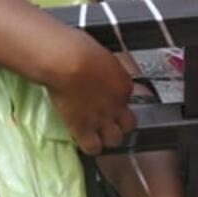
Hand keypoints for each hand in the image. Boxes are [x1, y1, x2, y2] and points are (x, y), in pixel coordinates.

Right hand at [47, 29, 135, 154]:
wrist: (67, 62)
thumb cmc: (79, 48)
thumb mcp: (102, 54)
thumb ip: (105, 68)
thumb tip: (100, 69)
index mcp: (124, 84)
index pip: (128, 98)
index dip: (117, 100)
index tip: (108, 98)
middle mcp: (117, 105)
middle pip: (129, 125)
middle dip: (121, 125)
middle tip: (109, 121)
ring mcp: (102, 119)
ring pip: (115, 140)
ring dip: (107, 138)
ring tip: (97, 133)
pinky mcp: (83, 129)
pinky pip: (93, 148)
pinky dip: (90, 146)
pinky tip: (84, 139)